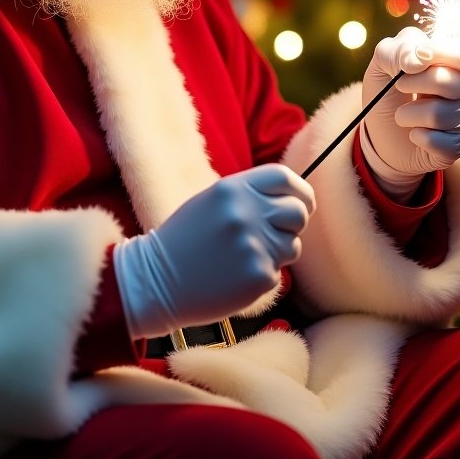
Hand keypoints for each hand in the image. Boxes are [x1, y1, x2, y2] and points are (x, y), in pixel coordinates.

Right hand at [113, 164, 315, 339]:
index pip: (284, 178)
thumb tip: (293, 198)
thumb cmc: (186, 240)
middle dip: (292, 224)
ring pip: (293, 245)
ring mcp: (253, 244)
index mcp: (232, 189)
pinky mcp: (258, 275)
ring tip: (244, 257)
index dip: (299, 190)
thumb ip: (249, 195)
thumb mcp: (211, 202)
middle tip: (274, 234)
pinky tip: (236, 275)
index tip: (302, 202)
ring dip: (277, 252)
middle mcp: (245, 212)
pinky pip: (279, 272)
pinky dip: (262, 275)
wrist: (157, 280)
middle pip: (298, 212)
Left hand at [360, 26, 459, 199]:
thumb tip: (418, 59)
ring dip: (407, 113)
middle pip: (452, 83)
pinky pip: (436, 142)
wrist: (378, 131)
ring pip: (438, 115)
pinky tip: (414, 134)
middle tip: (398, 85)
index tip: (410, 62)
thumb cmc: (387, 89)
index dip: (440, 54)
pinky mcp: (456, 147)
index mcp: (457, 63)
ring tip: (402, 113)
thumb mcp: (384, 62)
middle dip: (415, 83)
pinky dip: (415, 136)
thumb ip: (399, 49)